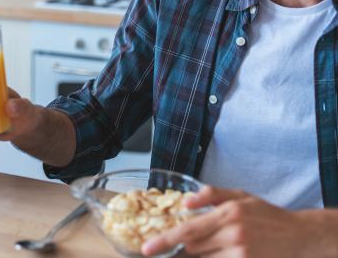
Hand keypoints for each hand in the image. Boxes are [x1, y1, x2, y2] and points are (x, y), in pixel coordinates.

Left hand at [142, 186, 314, 257]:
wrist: (299, 236)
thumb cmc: (266, 214)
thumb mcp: (240, 196)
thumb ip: (211, 194)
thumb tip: (186, 202)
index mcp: (227, 214)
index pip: (188, 231)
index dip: (164, 240)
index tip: (147, 248)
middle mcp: (233, 235)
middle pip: (192, 248)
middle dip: (187, 246)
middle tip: (193, 240)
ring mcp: (240, 254)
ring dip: (202, 255)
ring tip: (212, 246)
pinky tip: (223, 252)